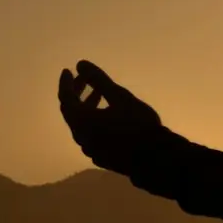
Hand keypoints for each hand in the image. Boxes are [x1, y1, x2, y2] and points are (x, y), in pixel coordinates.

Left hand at [57, 60, 181, 178]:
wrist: (157, 158)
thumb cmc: (139, 125)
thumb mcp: (121, 97)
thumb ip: (99, 80)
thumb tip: (80, 64)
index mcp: (81, 121)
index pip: (65, 98)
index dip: (66, 83)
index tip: (69, 70)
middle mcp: (81, 136)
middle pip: (72, 112)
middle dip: (77, 93)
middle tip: (86, 80)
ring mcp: (90, 150)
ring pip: (82, 125)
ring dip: (87, 108)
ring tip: (100, 96)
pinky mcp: (101, 158)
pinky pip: (91, 135)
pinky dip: (94, 122)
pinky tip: (108, 118)